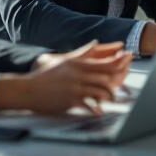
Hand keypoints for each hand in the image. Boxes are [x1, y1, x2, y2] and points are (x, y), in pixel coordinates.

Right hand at [0, 41, 131, 114]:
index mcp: (78, 64)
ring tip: (112, 100)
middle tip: (123, 87)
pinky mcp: (70, 101)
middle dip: (118, 81)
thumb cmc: (45, 76)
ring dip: (108, 96)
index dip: (119, 63)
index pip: (104, 63)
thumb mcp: (64, 60)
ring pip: (99, 91)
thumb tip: (96, 42)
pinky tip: (99, 112)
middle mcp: (78, 74)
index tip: (127, 63)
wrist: (28, 89)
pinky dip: (96, 109)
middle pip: (105, 77)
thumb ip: (82, 52)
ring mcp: (74, 88)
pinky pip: (88, 105)